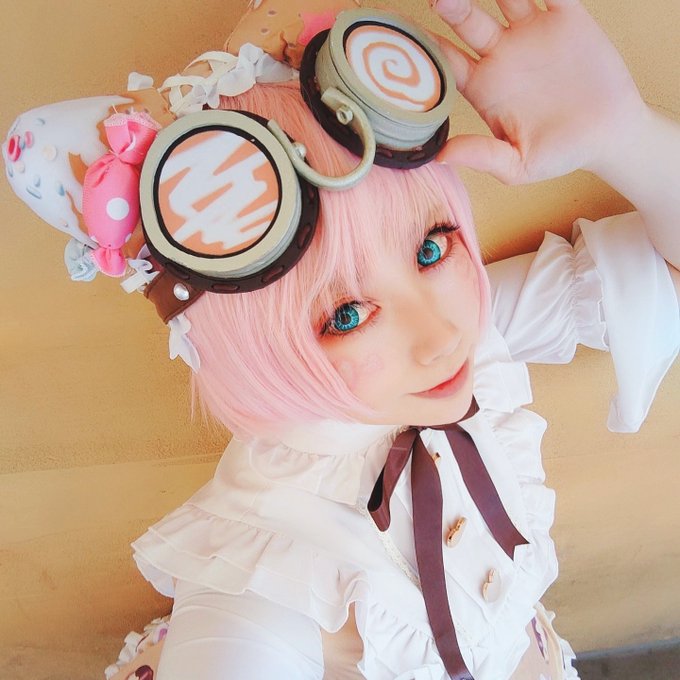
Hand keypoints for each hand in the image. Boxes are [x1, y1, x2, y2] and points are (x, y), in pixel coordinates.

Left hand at [433, 0, 647, 183]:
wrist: (609, 135)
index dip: (428, 49)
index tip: (406, 38)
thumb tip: (440, 156)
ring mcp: (530, 32)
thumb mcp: (518, 165)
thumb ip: (482, 156)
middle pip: (467, 21)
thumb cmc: (559, 154)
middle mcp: (500, 55)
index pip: (447, 62)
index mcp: (483, 87)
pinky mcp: (565, 16)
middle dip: (453, 6)